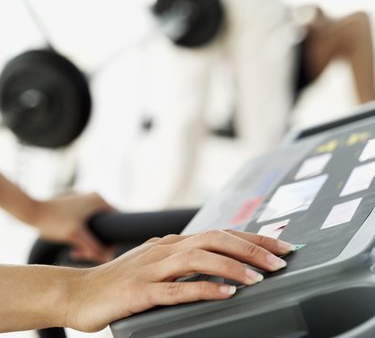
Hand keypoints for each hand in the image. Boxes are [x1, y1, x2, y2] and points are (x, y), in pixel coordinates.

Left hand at [32, 193, 114, 262]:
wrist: (31, 212)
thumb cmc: (53, 221)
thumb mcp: (75, 235)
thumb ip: (93, 247)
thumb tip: (108, 257)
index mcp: (99, 201)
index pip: (117, 222)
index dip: (112, 240)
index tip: (101, 253)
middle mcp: (95, 200)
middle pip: (106, 228)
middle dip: (96, 244)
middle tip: (84, 255)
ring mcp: (86, 204)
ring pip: (96, 229)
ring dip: (88, 243)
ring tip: (76, 253)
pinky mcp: (78, 210)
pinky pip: (87, 227)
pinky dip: (83, 238)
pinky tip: (74, 248)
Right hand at [67, 229, 293, 331]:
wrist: (79, 291)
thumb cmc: (121, 280)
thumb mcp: (156, 262)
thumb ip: (183, 259)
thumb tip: (215, 260)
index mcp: (172, 243)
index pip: (219, 233)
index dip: (251, 238)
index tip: (279, 246)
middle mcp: (165, 249)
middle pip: (214, 239)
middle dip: (250, 247)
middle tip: (281, 258)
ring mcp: (152, 268)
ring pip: (199, 258)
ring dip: (232, 266)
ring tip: (260, 277)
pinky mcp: (140, 291)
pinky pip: (177, 288)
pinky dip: (204, 288)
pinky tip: (226, 293)